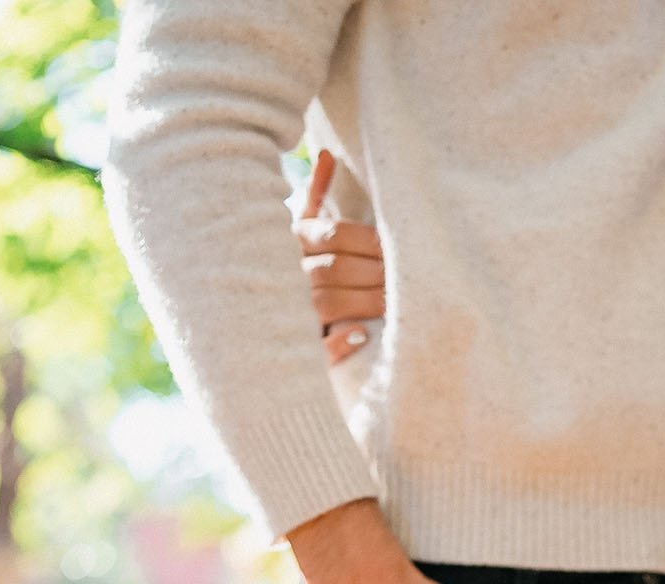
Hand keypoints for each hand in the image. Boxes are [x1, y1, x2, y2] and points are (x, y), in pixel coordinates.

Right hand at [296, 150, 385, 367]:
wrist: (258, 318)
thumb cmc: (296, 264)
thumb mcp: (302, 225)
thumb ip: (315, 195)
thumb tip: (327, 155)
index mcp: (292, 241)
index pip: (334, 235)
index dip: (369, 242)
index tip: (395, 246)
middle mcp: (288, 275)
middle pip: (334, 270)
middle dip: (374, 273)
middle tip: (406, 276)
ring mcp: (289, 312)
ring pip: (328, 304)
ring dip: (365, 302)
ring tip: (393, 301)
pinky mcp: (298, 346)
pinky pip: (318, 347)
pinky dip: (340, 340)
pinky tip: (362, 333)